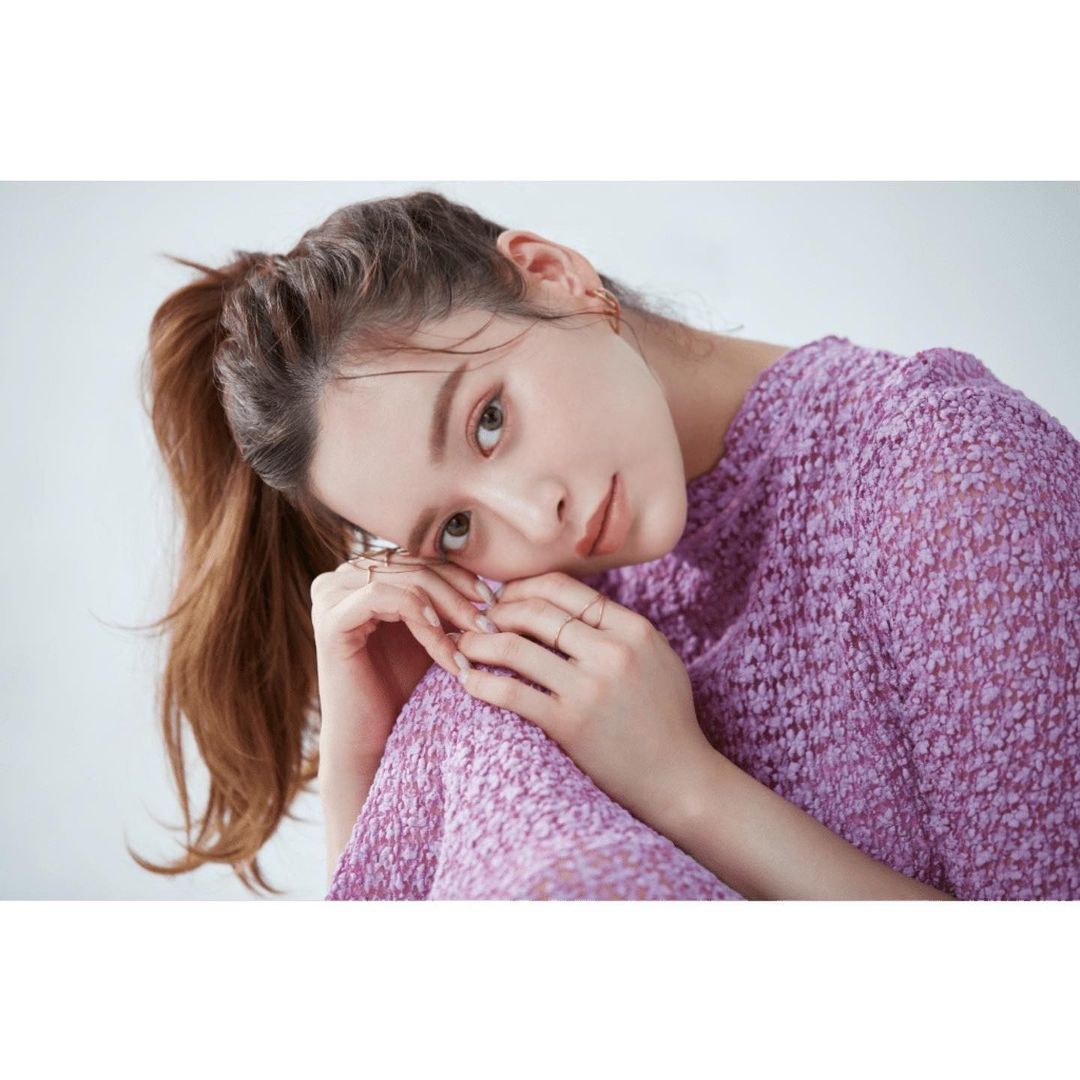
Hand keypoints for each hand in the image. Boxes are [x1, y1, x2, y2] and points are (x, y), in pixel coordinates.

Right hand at [311, 551, 493, 766]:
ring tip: (474, 636)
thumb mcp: (430, 632)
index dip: (458, 574)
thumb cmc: (403, 687)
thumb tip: (494, 573)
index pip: (417, 556)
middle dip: (457, 593)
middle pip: (412, 564)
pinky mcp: (329, 618)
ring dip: (446, 609)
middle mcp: (339, 577)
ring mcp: (330, 595)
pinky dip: (419, 614)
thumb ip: (445, 598)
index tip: (492, 600)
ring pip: (404, 579)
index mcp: (361, 574)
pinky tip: (442, 638)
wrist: (372, 739)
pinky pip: (383, 597)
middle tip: (488, 622)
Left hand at [452, 570, 716, 833]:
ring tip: (464, 644)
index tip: (504, 597)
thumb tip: (564, 603)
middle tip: (477, 620)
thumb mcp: (655, 656)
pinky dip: (479, 683)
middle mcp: (611, 652)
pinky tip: (466, 679)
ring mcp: (589, 688)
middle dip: (497, 611)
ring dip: (479, 642)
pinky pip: (510, 693)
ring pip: (515, 647)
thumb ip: (616, 627)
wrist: (679, 778)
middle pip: (536, 611)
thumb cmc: (666, 717)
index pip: (564, 588)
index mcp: (633, 629)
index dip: (524, 587)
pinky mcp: (569, 724)